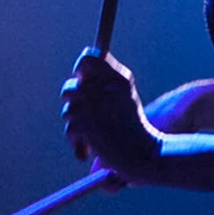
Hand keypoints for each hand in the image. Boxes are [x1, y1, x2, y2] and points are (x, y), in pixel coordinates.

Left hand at [61, 48, 162, 185]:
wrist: (145, 155)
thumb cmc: (133, 127)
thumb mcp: (125, 97)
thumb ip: (104, 81)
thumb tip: (80, 73)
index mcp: (119, 76)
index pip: (87, 59)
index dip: (81, 71)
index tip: (84, 82)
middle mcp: (107, 87)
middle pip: (69, 88)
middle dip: (75, 106)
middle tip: (90, 118)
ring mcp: (96, 106)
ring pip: (68, 111)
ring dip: (77, 126)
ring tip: (93, 136)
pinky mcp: (88, 124)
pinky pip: (70, 129)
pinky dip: (77, 142)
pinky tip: (89, 149)